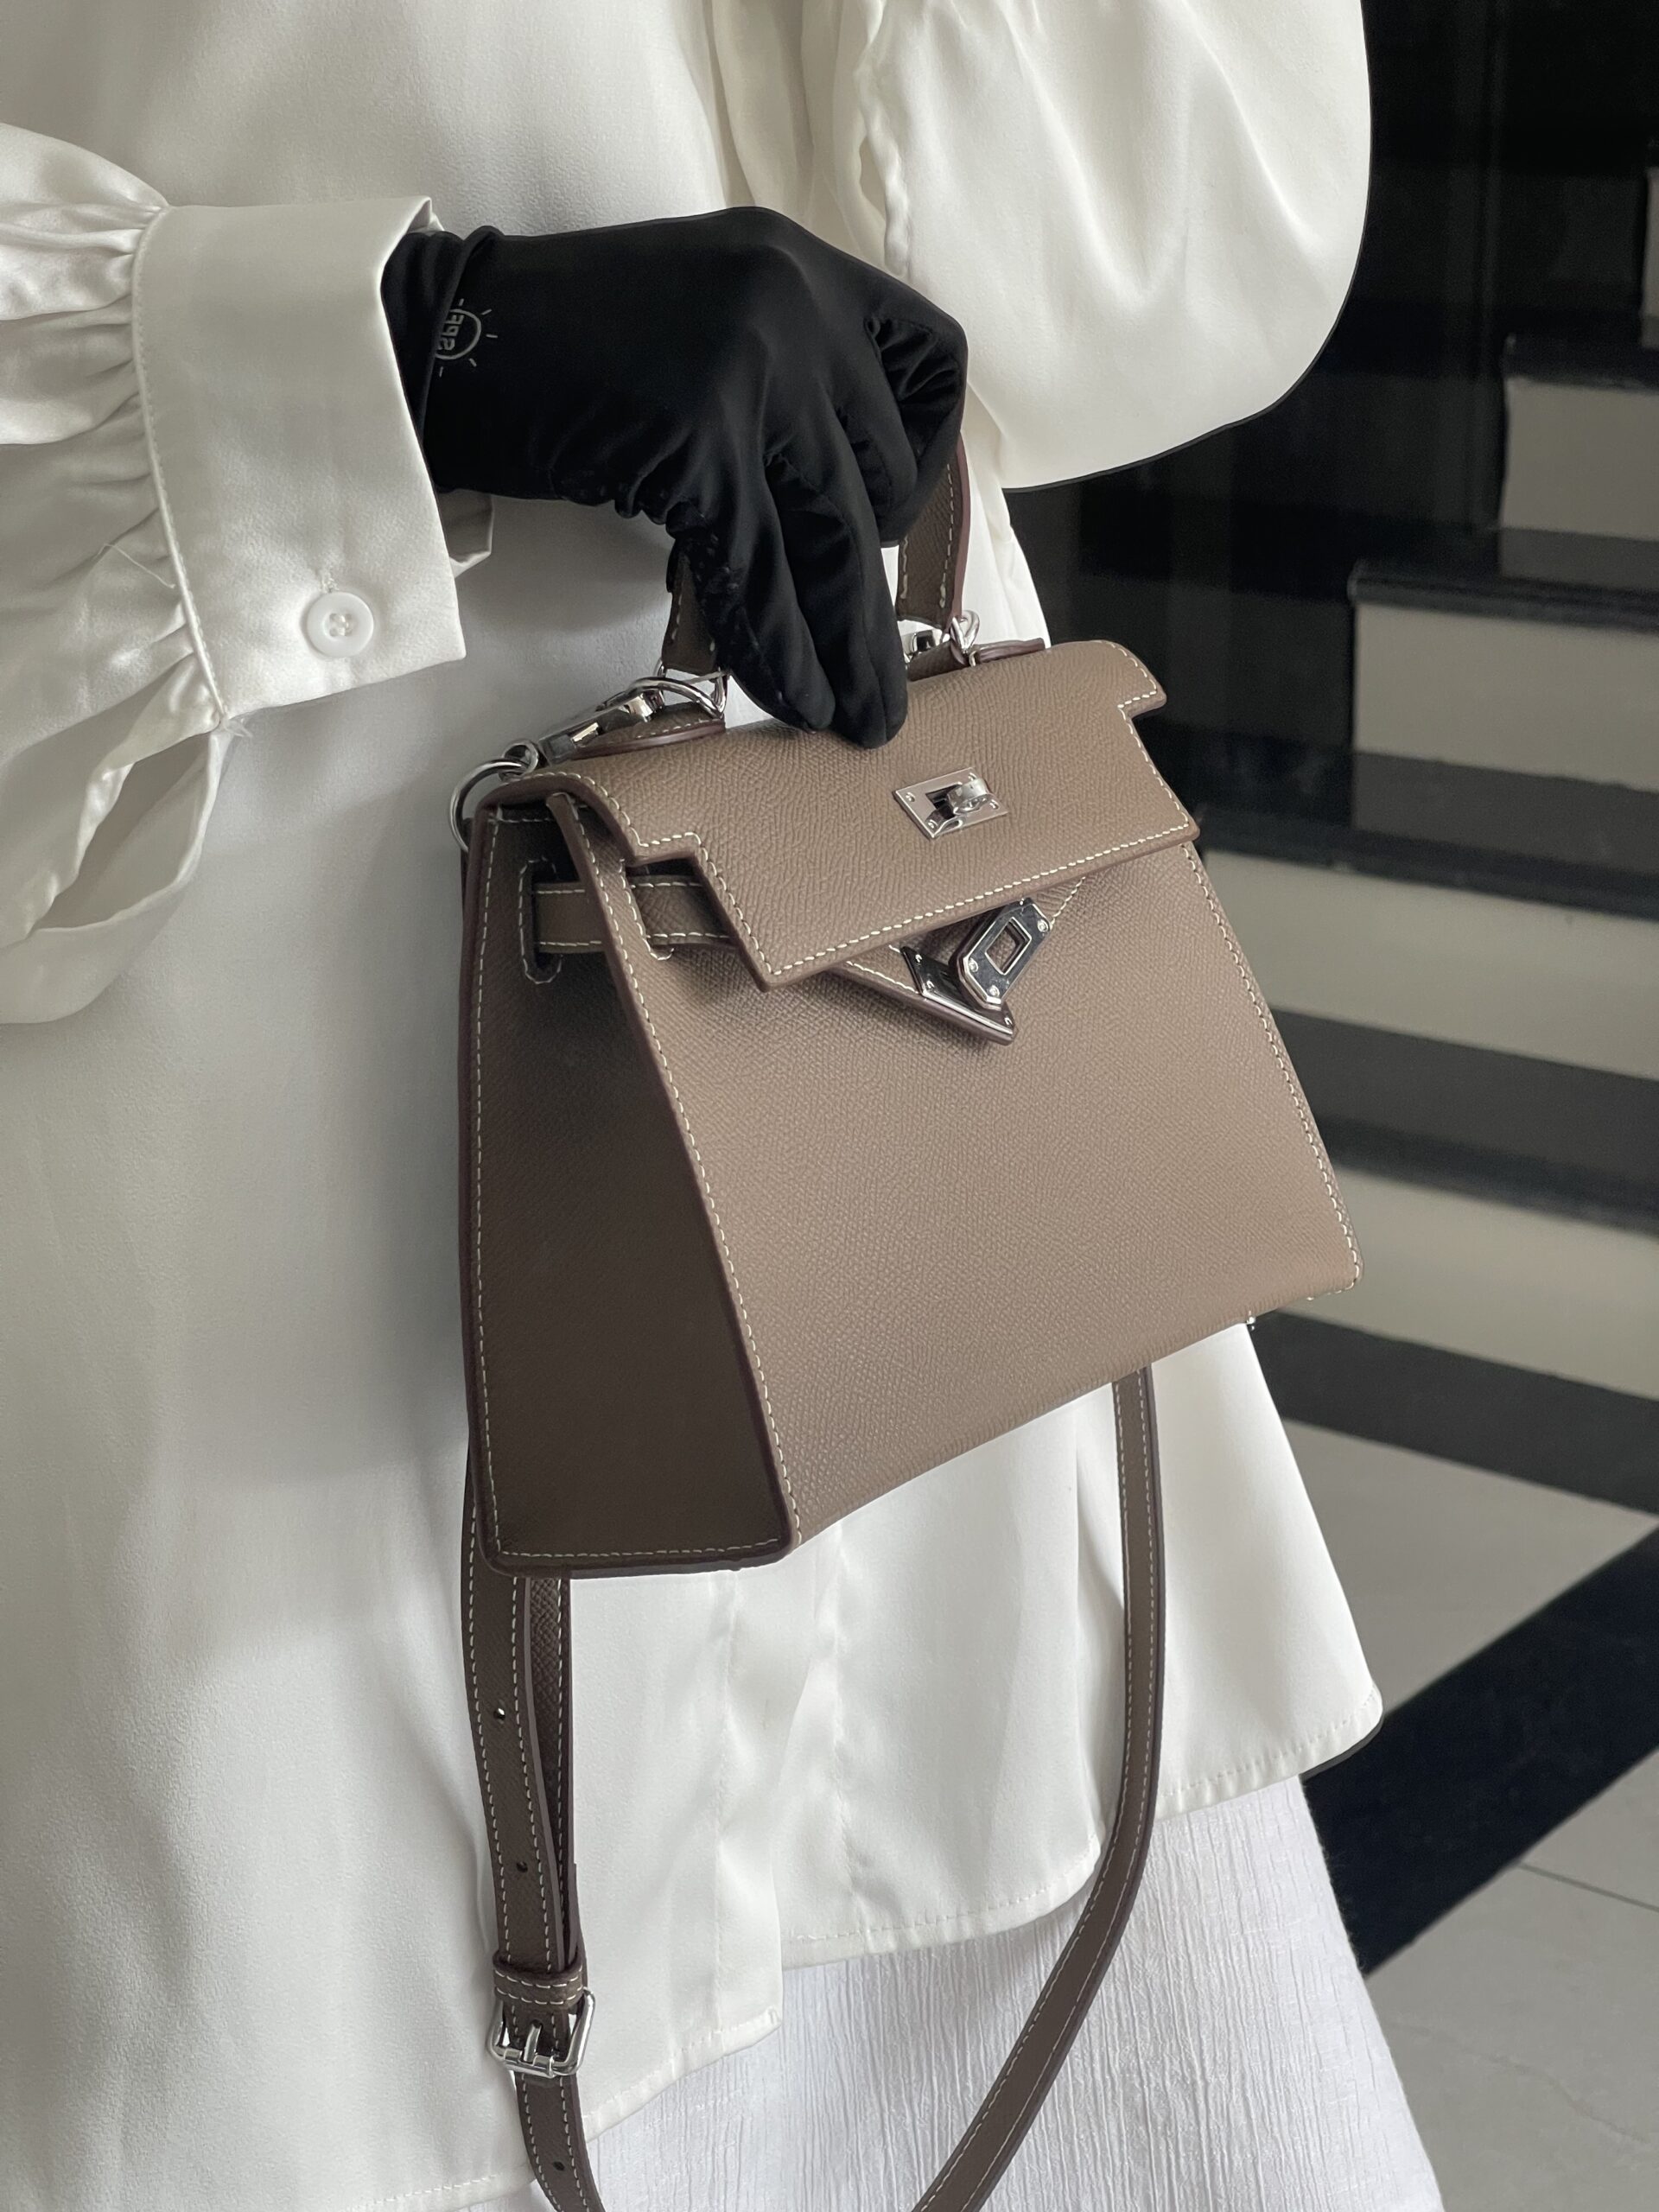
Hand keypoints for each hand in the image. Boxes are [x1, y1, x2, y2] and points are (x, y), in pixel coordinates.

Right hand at [387, 209, 965, 746]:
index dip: (925, 456)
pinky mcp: (698, 439)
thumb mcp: (702, 329)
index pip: (933, 362)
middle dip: (874, 587)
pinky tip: (791, 699)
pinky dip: (780, 649)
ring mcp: (748, 366)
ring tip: (860, 720)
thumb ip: (782, 382)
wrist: (437, 344)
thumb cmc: (560, 354)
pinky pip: (761, 571)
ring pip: (832, 537)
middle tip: (870, 665)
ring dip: (849, 646)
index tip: (886, 518)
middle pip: (881, 475)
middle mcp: (792, 303)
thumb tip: (839, 511)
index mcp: (800, 268)